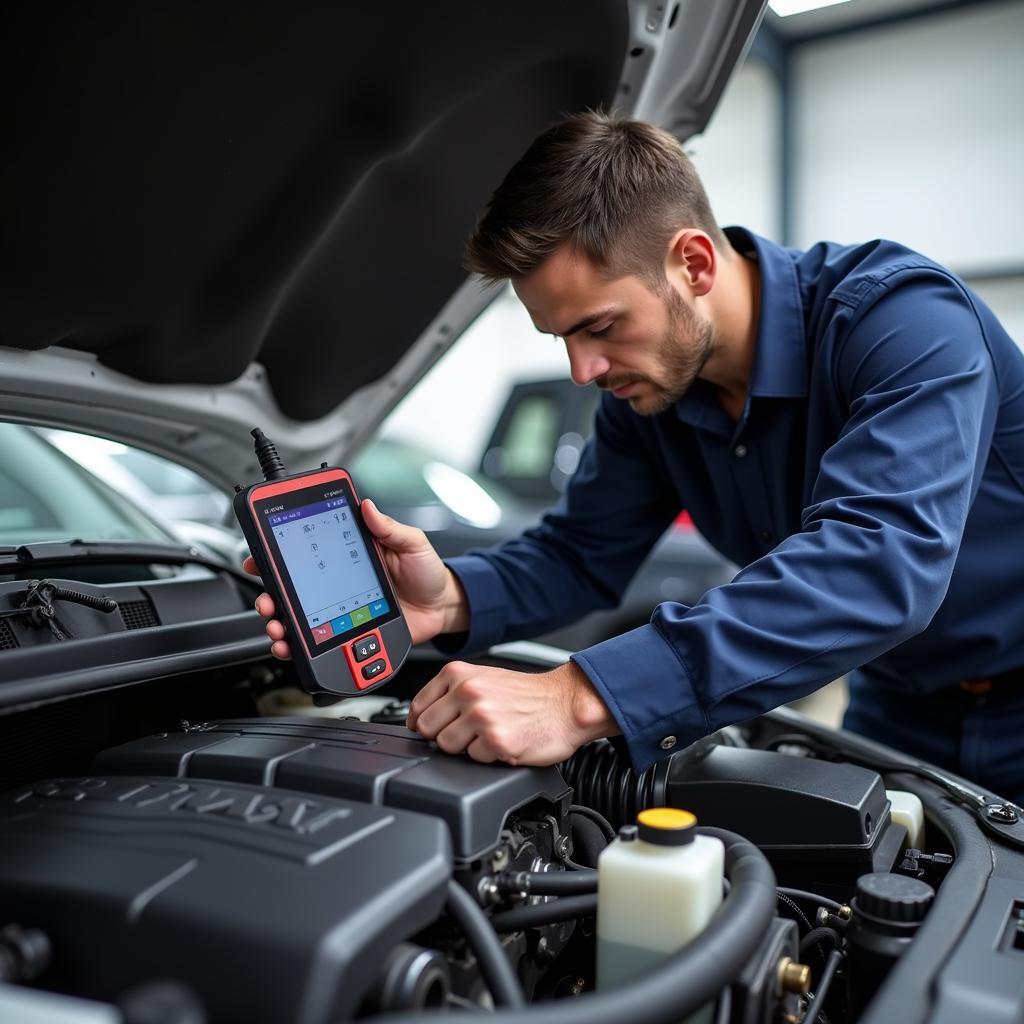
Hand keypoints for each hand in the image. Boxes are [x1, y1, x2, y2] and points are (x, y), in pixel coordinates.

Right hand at [243, 498, 468, 657]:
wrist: (443, 608)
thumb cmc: (427, 573)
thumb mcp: (412, 543)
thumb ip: (389, 528)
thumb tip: (367, 507)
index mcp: (348, 556)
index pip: (306, 552)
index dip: (278, 554)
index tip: (260, 557)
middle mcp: (337, 582)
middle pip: (293, 588)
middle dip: (271, 594)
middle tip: (268, 600)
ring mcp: (339, 609)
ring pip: (298, 617)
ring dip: (279, 622)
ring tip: (277, 626)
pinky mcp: (347, 632)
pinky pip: (318, 641)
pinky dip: (298, 646)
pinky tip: (292, 646)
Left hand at [407, 660, 618, 764]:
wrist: (565, 704)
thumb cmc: (527, 695)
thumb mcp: (483, 678)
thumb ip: (449, 693)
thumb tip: (419, 718)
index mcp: (459, 674)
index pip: (418, 707)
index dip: (423, 723)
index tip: (434, 728)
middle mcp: (467, 691)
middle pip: (428, 730)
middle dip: (445, 736)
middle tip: (469, 732)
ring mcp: (481, 715)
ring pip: (447, 747)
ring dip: (467, 748)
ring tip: (488, 735)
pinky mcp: (496, 740)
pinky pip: (473, 760)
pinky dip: (488, 757)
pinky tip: (503, 743)